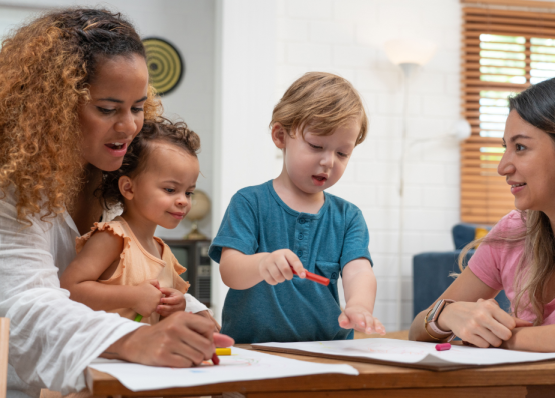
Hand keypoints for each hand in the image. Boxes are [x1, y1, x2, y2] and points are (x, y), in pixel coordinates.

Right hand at [102, 312, 233, 366]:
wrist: (137, 342)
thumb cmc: (164, 334)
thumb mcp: (183, 327)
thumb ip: (207, 333)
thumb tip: (230, 341)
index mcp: (182, 317)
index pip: (209, 328)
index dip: (210, 338)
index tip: (202, 340)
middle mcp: (176, 327)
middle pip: (206, 345)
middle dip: (206, 353)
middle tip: (198, 353)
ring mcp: (168, 341)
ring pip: (197, 357)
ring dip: (195, 360)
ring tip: (185, 355)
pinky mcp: (162, 356)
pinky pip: (186, 365)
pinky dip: (185, 365)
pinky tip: (177, 359)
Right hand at [132, 279, 162, 316]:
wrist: (132, 296)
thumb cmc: (140, 288)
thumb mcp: (148, 281)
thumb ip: (156, 282)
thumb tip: (159, 287)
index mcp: (159, 294)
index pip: (159, 297)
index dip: (153, 297)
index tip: (147, 296)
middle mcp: (158, 301)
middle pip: (157, 304)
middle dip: (152, 303)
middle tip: (144, 300)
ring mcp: (153, 308)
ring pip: (152, 309)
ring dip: (148, 307)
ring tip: (142, 303)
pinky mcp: (148, 313)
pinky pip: (148, 314)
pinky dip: (144, 312)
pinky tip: (140, 307)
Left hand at [157, 287, 185, 316]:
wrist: (181, 301)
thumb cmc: (174, 294)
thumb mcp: (171, 291)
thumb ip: (165, 290)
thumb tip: (158, 289)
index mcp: (180, 298)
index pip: (173, 300)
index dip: (167, 300)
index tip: (160, 300)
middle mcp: (181, 306)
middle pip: (172, 308)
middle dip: (164, 307)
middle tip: (157, 307)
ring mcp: (178, 311)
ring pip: (170, 312)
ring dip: (162, 311)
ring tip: (156, 309)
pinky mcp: (175, 314)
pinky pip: (168, 315)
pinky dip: (162, 313)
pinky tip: (157, 311)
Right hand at [257, 249, 305, 284]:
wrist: (265, 260)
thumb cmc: (282, 262)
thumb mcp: (290, 261)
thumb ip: (297, 267)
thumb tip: (305, 273)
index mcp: (285, 252)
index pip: (294, 260)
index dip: (299, 269)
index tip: (303, 276)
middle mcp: (276, 255)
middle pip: (285, 269)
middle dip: (289, 276)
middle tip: (288, 277)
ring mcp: (268, 262)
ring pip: (278, 276)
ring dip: (281, 280)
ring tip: (281, 276)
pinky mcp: (262, 269)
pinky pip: (271, 281)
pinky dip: (275, 282)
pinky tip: (274, 277)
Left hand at [338, 305, 385, 334]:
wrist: (358, 309)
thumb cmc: (350, 316)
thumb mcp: (343, 317)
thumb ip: (342, 320)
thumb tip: (342, 323)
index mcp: (355, 313)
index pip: (357, 315)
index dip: (360, 319)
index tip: (362, 324)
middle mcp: (364, 314)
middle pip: (367, 318)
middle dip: (369, 324)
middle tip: (368, 331)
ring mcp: (370, 318)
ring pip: (374, 320)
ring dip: (377, 326)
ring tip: (379, 331)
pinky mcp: (375, 322)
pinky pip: (379, 324)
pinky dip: (381, 328)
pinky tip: (383, 332)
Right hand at [438, 298, 531, 347]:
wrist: (451, 312)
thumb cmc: (476, 310)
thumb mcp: (490, 309)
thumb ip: (509, 317)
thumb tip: (529, 325)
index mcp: (489, 306)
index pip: (511, 325)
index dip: (508, 328)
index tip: (502, 326)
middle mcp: (481, 315)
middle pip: (505, 335)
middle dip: (503, 337)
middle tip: (497, 333)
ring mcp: (473, 325)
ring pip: (495, 342)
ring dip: (492, 341)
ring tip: (486, 334)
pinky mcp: (466, 335)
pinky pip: (484, 345)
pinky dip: (483, 343)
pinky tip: (477, 336)